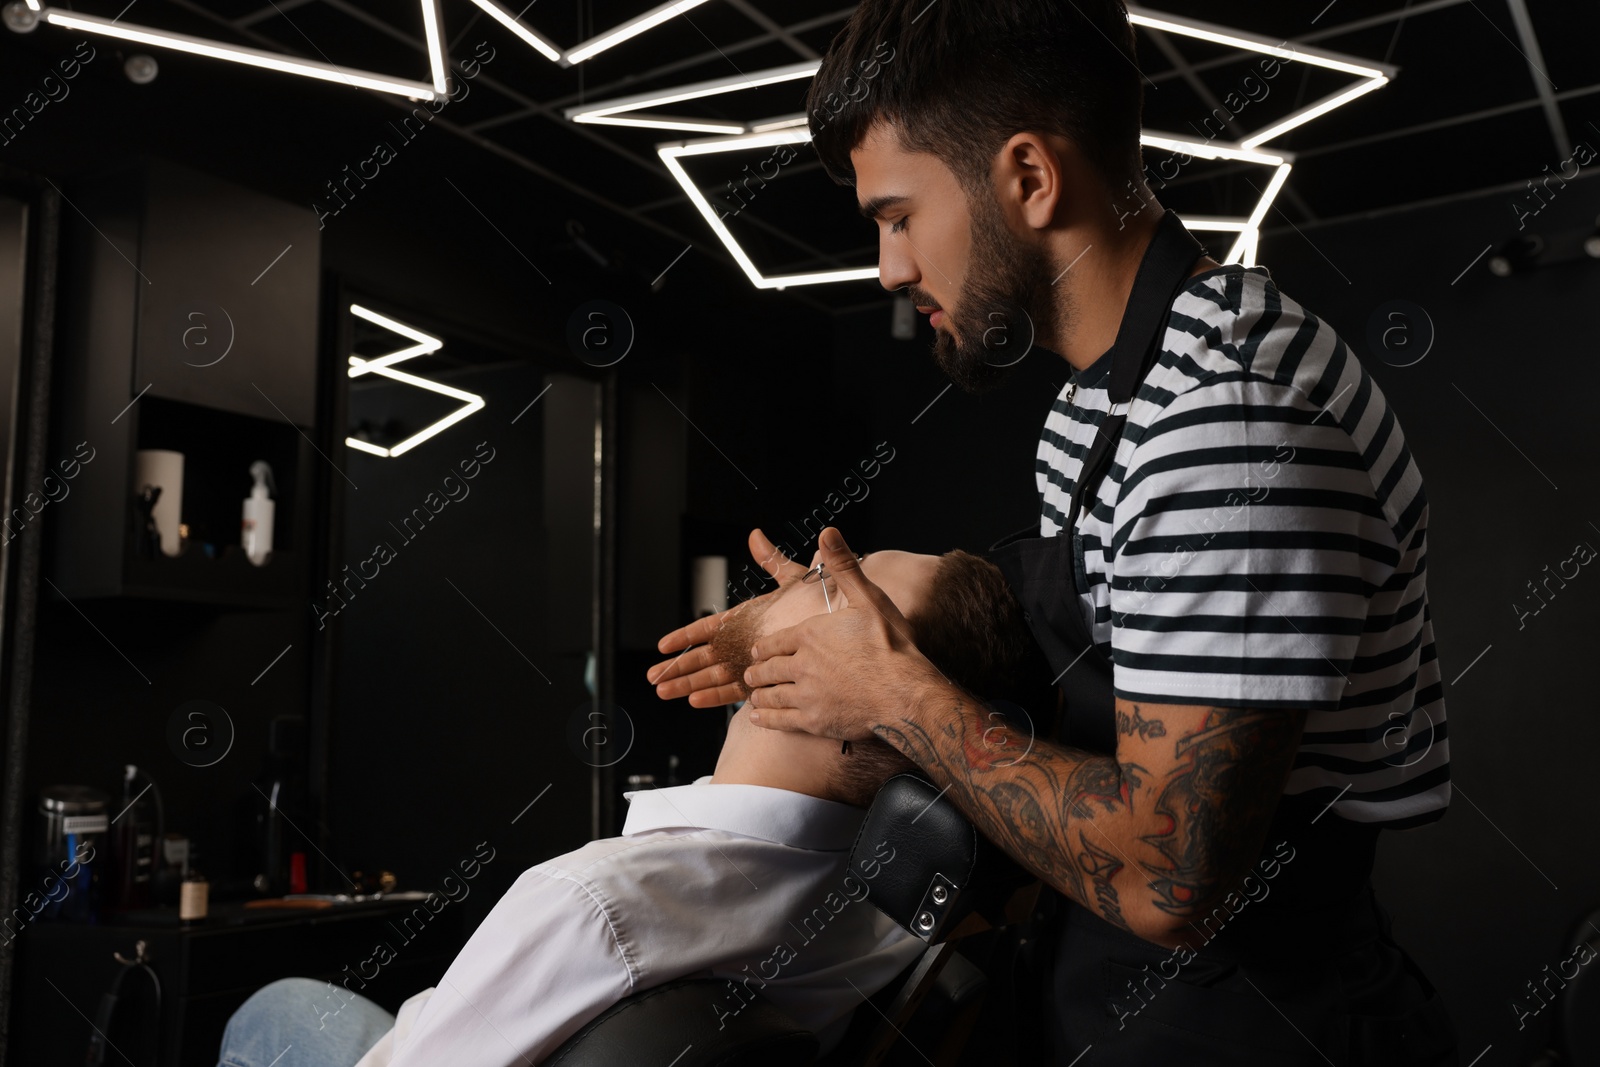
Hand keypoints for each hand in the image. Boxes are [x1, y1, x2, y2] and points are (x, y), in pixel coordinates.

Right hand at [646, 528, 808, 707]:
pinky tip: (695, 702)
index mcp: (747, 619)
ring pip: (714, 676)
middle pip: (704, 657)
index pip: (709, 629)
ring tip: (663, 693)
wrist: (850, 627)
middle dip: (678, 667)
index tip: (663, 645)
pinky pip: (736, 690)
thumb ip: (773, 561)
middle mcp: (745, 642)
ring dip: (688, 684)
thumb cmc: (826, 602)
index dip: (685, 636)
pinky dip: (716, 697)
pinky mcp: (766, 679)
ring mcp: (753, 662)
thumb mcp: (795, 579)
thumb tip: (755, 535)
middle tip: (652, 677)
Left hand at [743, 526, 944, 739]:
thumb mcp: (869, 598)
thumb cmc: (893, 646)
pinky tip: (759, 718)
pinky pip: (779, 721)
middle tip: (751, 674)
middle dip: (757, 670)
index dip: (763, 646)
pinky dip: (765, 719)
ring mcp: (805, 694)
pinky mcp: (813, 721)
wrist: (906, 693)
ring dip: (759, 694)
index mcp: (810, 634)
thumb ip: (844, 566)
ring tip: (755, 695)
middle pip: (768, 668)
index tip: (757, 651)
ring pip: (770, 694)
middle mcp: (801, 664)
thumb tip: (827, 532)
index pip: (774, 641)